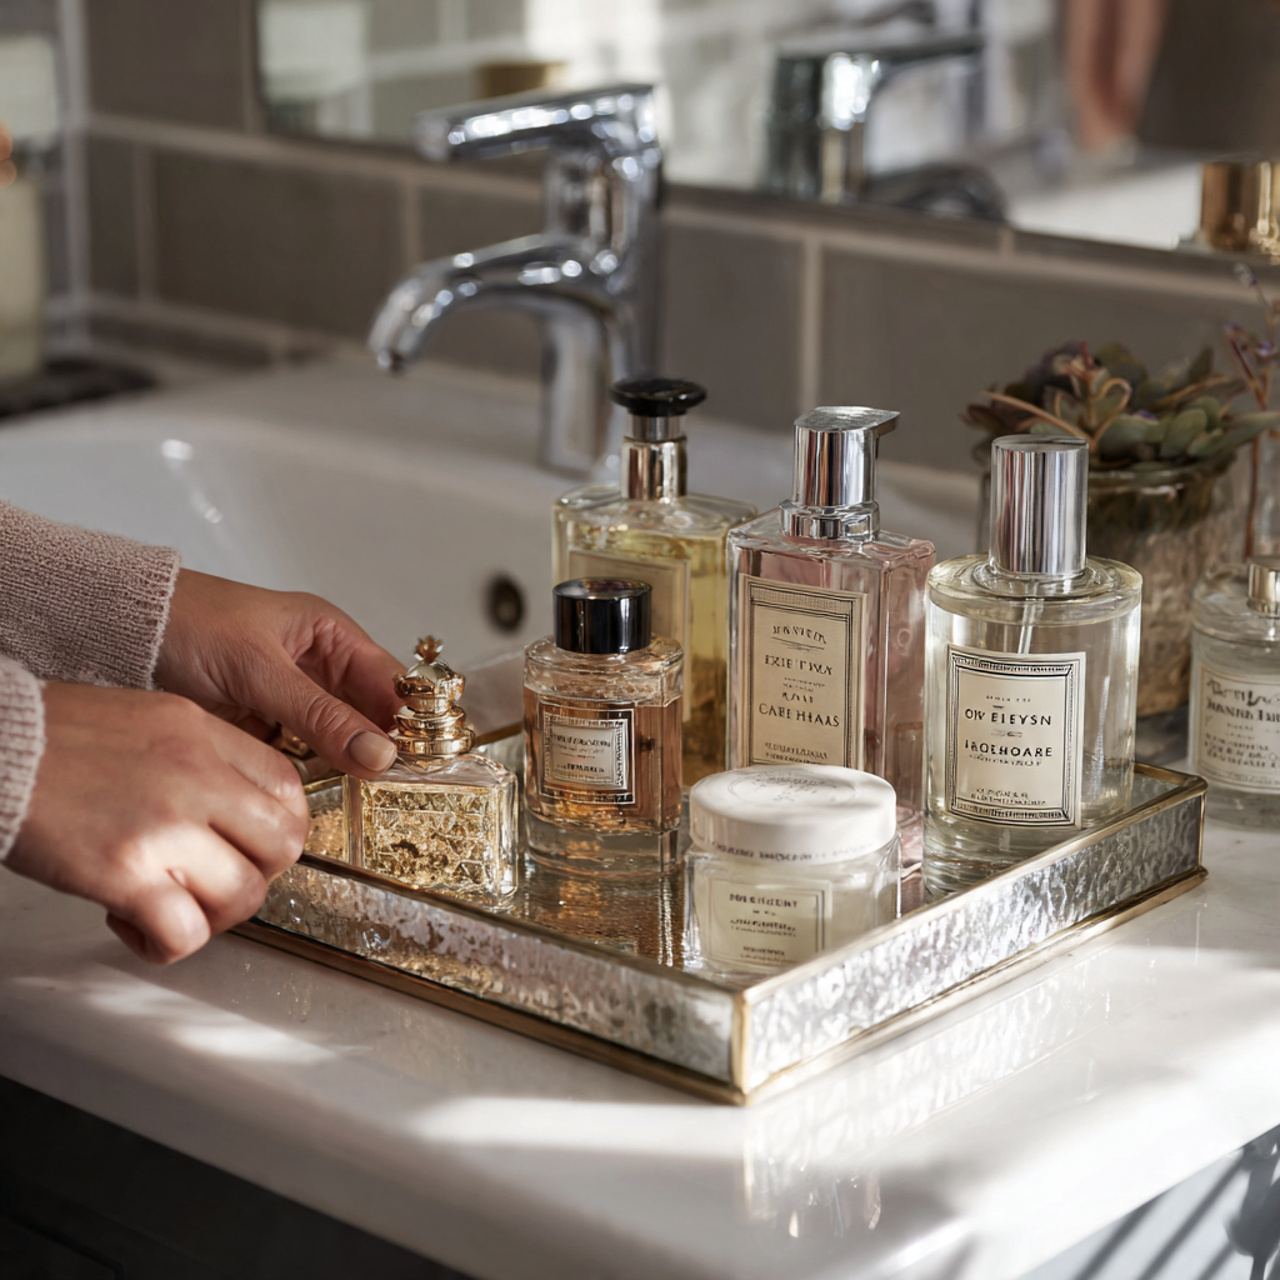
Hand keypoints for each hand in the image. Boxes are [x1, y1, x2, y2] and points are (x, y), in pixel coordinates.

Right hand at [8, 683, 309, 963]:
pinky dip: (167, 943)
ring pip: (244, 894)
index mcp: (203, 733)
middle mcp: (196, 776)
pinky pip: (184, 931)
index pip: (288, 787)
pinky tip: (136, 926)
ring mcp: (164, 826)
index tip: (254, 845)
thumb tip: (233, 807)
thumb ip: (200, 756)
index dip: (279, 827)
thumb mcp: (149, 719)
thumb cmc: (51, 737)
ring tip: (174, 906)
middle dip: (258, 875)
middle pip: (283, 844)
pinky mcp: (123, 873)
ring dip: (215, 916)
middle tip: (217, 881)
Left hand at [155, 570, 402, 778]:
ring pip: (338, 741)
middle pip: (369, 716)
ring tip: (362, 793)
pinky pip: (303, 758)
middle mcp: (318, 669)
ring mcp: (292, 703)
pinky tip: (320, 792)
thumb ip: (320, 714)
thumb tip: (379, 754)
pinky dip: (311, 775)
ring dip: (346, 765)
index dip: (410, 717)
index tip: (421, 757)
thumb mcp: (260, 669)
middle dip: (380, 748)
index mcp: (329, 636)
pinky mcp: (265, 731)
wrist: (120, 636)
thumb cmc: (189, 624)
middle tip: (394, 784)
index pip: (390, 682)